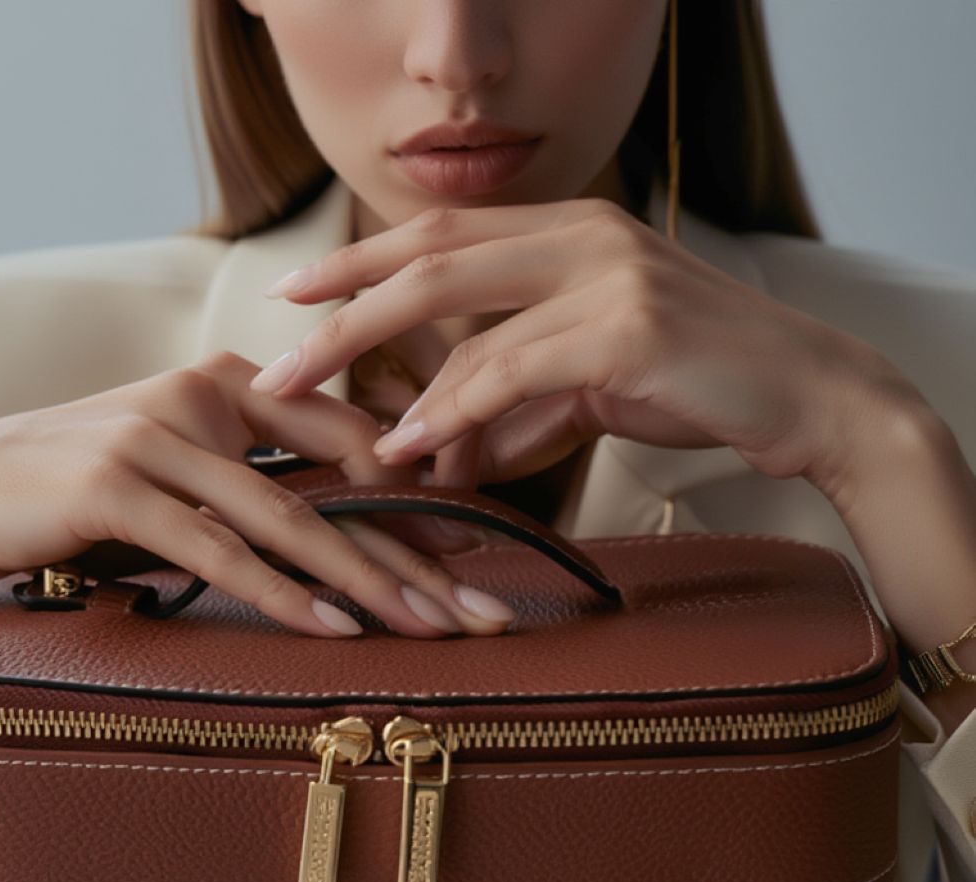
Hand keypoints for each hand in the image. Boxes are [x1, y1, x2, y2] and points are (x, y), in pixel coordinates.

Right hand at [0, 351, 514, 672]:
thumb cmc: (85, 491)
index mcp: (234, 384)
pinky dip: (282, 593)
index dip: (424, 502)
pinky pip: (218, 550)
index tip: (484, 562)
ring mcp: (160, 438)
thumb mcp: (183, 473)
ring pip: (291, 517)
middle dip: (422, 556)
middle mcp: (206, 396)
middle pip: (342, 484)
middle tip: (487, 615)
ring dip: (369, 581)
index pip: (356, 444)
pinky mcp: (115, 486)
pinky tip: (335, 628)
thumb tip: (346, 538)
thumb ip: (257, 484)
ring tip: (431, 631)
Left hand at [251, 199, 910, 502]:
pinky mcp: (627, 329)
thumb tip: (435, 448)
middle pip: (431, 258)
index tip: (296, 295)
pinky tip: (416, 444)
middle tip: (276, 358)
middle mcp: (581, 235)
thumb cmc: (698, 383)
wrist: (808, 396)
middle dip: (343, 310)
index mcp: (569, 230)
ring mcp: (606, 274)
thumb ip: (514, 403)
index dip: (361, 261)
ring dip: (389, 376)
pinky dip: (456, 410)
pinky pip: (513, 370)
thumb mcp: (590, 385)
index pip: (441, 232)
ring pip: (464, 318)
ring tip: (337, 429)